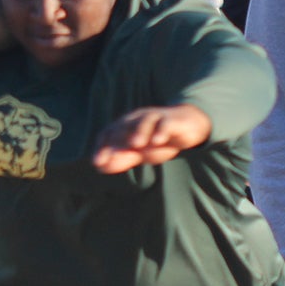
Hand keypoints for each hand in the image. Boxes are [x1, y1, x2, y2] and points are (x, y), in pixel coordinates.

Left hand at [92, 104, 211, 172]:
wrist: (188, 125)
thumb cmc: (158, 139)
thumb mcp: (140, 151)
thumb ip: (122, 157)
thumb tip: (99, 167)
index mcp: (126, 125)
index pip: (108, 133)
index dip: (102, 147)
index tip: (97, 163)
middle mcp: (137, 119)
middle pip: (123, 127)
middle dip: (116, 142)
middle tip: (110, 157)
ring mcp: (155, 118)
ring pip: (145, 122)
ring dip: (139, 132)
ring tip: (136, 145)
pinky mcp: (172, 120)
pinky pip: (165, 124)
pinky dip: (161, 131)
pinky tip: (157, 141)